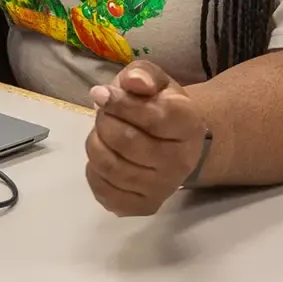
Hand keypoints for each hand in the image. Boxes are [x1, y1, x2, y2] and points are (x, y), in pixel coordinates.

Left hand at [84, 59, 210, 216]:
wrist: (176, 144)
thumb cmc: (160, 106)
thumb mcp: (155, 81)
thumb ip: (143, 75)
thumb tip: (132, 83)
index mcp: (188, 124)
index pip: (150, 116)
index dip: (119, 103)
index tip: (101, 93)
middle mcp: (181, 161)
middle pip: (124, 141)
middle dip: (104, 121)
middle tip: (104, 113)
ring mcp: (162, 188)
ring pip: (109, 165)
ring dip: (96, 143)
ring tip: (104, 133)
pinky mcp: (143, 206)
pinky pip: (102, 189)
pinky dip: (94, 169)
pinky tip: (105, 156)